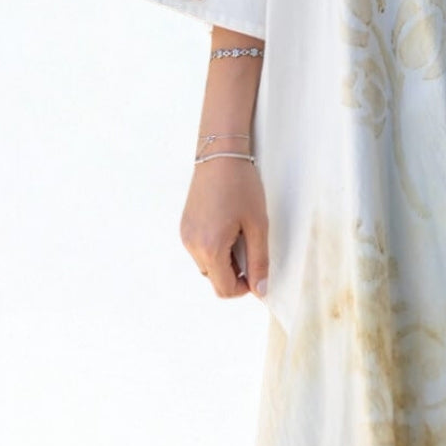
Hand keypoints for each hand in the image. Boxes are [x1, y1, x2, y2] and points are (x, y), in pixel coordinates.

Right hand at [180, 158, 268, 299]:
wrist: (220, 154)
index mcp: (210, 248)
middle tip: (251, 246)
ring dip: (225, 260)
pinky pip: (200, 249)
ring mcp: (186, 235)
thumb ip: (260, 260)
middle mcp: (192, 246)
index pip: (224, 289)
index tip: (258, 273)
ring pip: (207, 265)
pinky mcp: (185, 226)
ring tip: (240, 233)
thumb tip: (260, 290)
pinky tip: (228, 226)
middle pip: (215, 278)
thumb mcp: (258, 224)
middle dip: (235, 272)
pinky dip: (214, 247)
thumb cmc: (241, 185)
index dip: (245, 288)